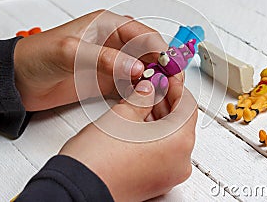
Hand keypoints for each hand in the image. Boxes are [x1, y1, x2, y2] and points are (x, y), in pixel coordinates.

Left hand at [14, 10, 167, 110]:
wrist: (17, 82)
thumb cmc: (36, 56)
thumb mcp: (70, 52)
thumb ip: (104, 59)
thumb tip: (135, 69)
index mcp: (107, 25)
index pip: (144, 34)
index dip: (160, 50)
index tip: (170, 68)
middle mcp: (113, 43)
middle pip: (149, 53)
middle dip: (162, 67)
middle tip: (171, 85)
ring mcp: (111, 63)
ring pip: (143, 70)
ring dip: (153, 81)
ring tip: (161, 96)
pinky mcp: (106, 81)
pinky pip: (131, 86)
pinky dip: (140, 93)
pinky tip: (145, 101)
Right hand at [59, 77, 197, 200]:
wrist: (78, 188)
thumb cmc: (98, 158)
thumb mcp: (122, 114)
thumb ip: (142, 97)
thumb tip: (148, 90)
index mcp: (178, 143)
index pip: (188, 105)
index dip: (176, 86)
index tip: (167, 77)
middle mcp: (180, 162)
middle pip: (181, 123)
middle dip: (166, 101)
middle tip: (153, 85)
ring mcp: (168, 175)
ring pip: (171, 138)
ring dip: (160, 118)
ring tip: (142, 102)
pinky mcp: (155, 182)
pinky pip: (162, 153)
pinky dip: (155, 136)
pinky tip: (139, 123)